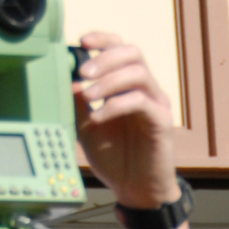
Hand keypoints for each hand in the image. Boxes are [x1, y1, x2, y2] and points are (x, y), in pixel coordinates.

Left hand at [73, 32, 179, 210]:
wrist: (135, 190)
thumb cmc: (114, 158)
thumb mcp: (87, 126)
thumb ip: (79, 103)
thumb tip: (67, 78)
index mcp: (128, 85)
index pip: (120, 49)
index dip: (103, 39)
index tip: (81, 41)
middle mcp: (145, 89)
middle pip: (132, 52)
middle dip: (105, 57)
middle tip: (83, 72)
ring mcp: (156, 104)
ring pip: (138, 73)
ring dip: (109, 80)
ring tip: (89, 96)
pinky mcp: (161, 122)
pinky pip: (141, 102)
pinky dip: (116, 105)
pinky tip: (100, 117)